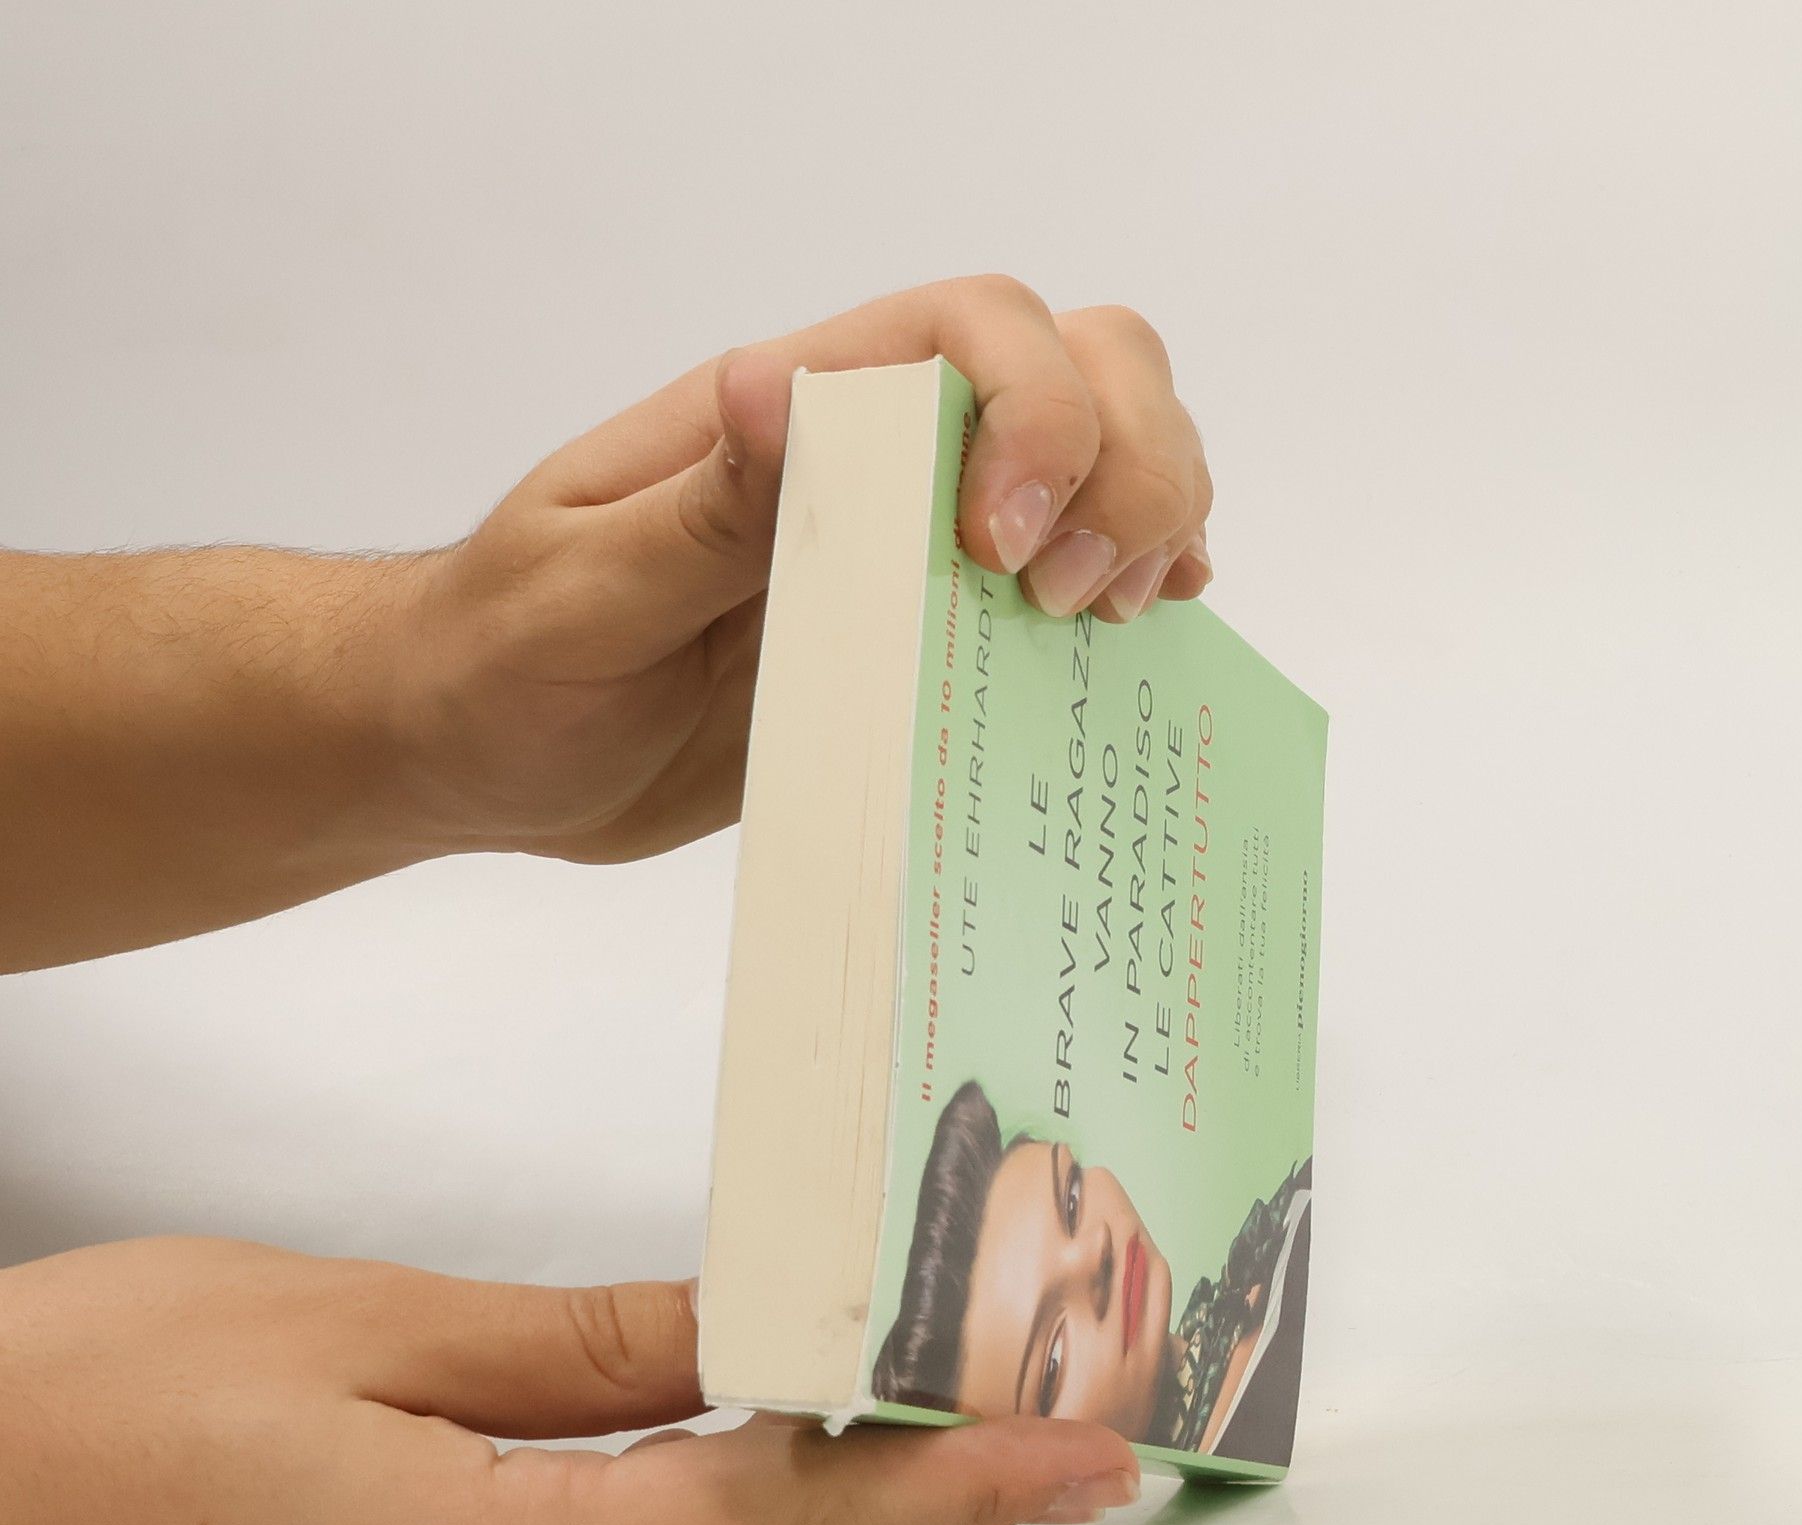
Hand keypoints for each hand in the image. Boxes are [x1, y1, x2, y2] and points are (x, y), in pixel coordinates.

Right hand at [0, 1237, 1138, 1524]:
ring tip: (943, 1430)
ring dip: (821, 1522)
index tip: (1072, 1453)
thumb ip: (578, 1344)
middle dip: (914, 1508)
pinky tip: (759, 1464)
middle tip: (1052, 1430)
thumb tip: (744, 1331)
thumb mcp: (354, 1328)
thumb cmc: (86, 1401)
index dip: (937, 1489)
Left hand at [392, 274, 1214, 861]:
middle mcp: (871, 457)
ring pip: (1101, 458)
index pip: (966, 330)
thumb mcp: (578, 592)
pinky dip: (1131, 584)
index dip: (1034, 409)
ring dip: (1149, 515)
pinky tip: (1140, 628)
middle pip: (1077, 368)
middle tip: (1066, 597)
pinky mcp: (920, 631)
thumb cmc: (504, 663)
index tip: (1001, 545)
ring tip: (1106, 617)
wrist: (481, 746)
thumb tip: (781, 393)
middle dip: (1126, 461)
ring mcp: (910, 541)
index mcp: (783, 415)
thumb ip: (694, 510)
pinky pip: (1060, 578)